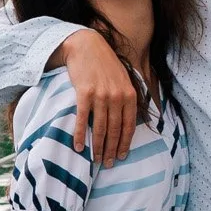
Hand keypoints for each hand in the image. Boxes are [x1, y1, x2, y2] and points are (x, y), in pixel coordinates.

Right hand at [58, 26, 138, 167]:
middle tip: (109, 164)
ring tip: (96, 160)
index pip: (129, 125)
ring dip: (98, 147)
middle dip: (112, 150)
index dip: (125, 143)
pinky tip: (79, 146)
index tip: (122, 156)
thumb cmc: (105, 64)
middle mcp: (117, 96)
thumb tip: (131, 118)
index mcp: (129, 94)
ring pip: (100, 128)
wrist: (87, 46)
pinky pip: (83, 119)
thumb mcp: (124, 78)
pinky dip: (81, 135)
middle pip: (115, 130)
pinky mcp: (84, 93)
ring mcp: (100, 95)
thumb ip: (128, 97)